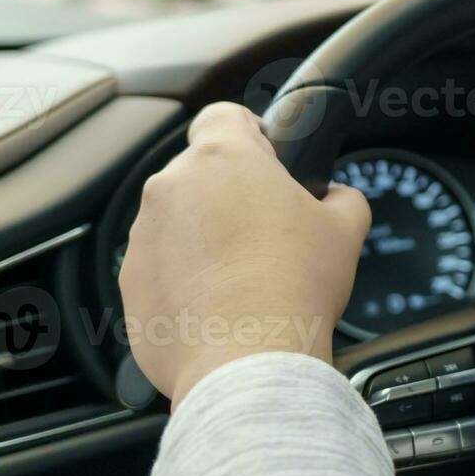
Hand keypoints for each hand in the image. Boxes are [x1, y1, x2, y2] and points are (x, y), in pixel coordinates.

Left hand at [118, 102, 370, 405]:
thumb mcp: (345, 228)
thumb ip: (341, 196)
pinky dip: (185, 281)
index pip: (224, 115)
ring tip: (246, 278)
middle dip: (230, 196)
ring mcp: (142, 237)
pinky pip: (160, 268)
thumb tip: (334, 198)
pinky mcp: (129, 284)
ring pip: (177, 223)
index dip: (249, 133)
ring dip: (205, 239)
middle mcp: (170, 188)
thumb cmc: (295, 287)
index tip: (267, 159)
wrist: (249, 360)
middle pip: (200, 174)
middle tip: (269, 232)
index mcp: (222, 158)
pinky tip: (222, 306)